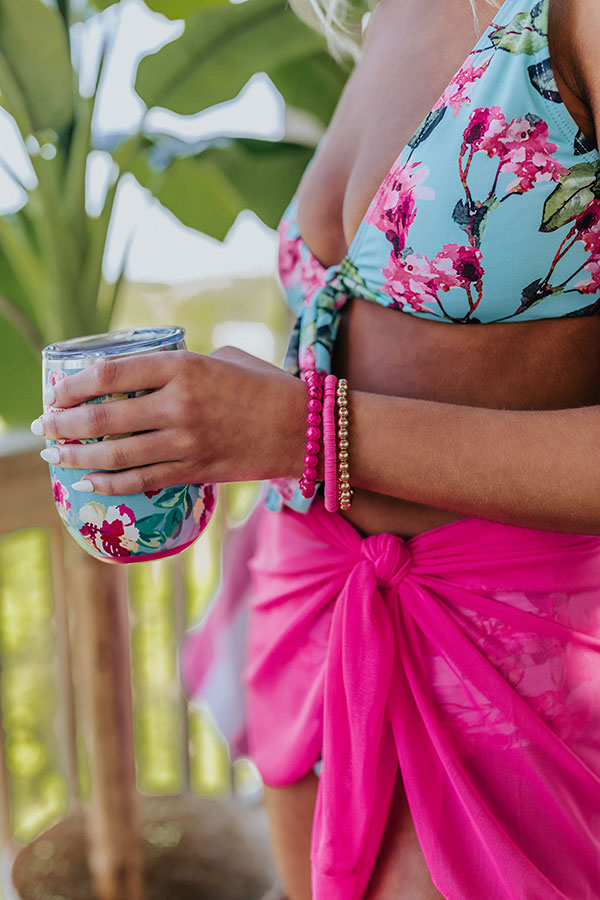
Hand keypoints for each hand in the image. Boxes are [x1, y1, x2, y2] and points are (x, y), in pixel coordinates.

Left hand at [32, 347, 306, 494]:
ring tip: (55, 459)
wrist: (306, 428)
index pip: (110, 373)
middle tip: (42, 429)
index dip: (73, 385)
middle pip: (103, 417)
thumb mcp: (221, 358)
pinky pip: (142, 481)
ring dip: (77, 459)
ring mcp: (186, 442)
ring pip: (116, 456)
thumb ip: (180, 365)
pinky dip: (111, 485)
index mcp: (183, 366)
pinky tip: (90, 484)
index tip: (54, 393)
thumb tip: (145, 378)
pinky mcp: (196, 470)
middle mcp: (179, 404)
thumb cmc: (265, 385)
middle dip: (63, 425)